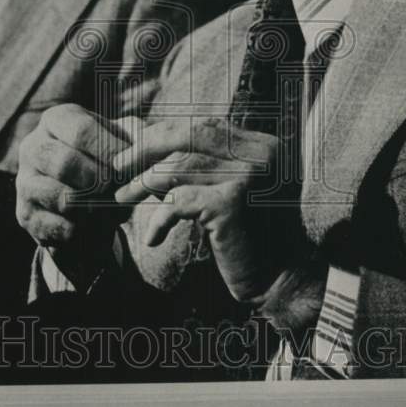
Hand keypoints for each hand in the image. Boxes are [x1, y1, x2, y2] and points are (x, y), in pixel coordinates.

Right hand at [16, 103, 141, 286]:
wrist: (86, 203)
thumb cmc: (107, 162)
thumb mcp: (123, 142)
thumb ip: (138, 139)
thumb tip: (148, 149)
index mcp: (56, 119)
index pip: (81, 130)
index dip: (111, 151)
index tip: (131, 167)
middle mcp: (33, 146)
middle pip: (66, 163)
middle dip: (101, 180)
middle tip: (118, 188)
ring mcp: (24, 181)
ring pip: (62, 198)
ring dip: (95, 207)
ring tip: (110, 206)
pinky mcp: (25, 215)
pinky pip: (60, 226)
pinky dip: (86, 229)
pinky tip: (93, 223)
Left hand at [112, 116, 286, 300]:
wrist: (287, 280)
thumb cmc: (252, 235)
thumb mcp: (223, 190)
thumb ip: (193, 163)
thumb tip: (137, 129)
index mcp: (259, 145)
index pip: (202, 126)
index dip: (162, 134)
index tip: (133, 148)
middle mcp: (258, 154)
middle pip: (188, 135)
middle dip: (146, 148)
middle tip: (118, 167)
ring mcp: (247, 177)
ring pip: (180, 167)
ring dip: (143, 184)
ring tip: (123, 198)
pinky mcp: (233, 205)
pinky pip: (180, 202)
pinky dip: (160, 219)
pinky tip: (153, 237)